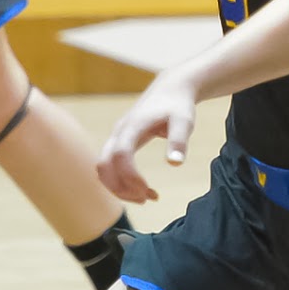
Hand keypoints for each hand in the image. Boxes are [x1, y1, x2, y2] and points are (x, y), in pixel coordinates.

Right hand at [98, 71, 197, 203]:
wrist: (170, 90)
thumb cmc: (178, 105)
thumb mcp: (184, 121)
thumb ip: (179, 140)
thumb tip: (175, 164)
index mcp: (133, 125)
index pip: (120, 154)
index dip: (129, 176)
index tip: (148, 190)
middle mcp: (119, 132)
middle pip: (104, 165)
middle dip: (120, 187)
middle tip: (146, 199)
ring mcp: (116, 137)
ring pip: (104, 169)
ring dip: (119, 188)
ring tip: (147, 197)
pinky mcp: (119, 143)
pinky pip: (111, 167)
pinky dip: (121, 182)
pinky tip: (144, 189)